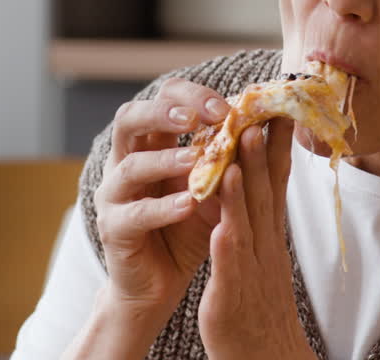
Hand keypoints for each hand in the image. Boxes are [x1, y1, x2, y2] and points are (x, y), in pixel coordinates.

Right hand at [94, 78, 229, 322]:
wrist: (161, 283)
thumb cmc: (188, 228)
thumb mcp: (215, 188)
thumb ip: (231, 159)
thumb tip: (266, 123)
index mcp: (151, 144)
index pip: (162, 101)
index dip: (191, 96)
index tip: (227, 106)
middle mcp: (125, 162)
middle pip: (129, 118)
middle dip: (163, 112)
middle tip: (197, 117)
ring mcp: (114, 195)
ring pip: (129, 166)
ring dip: (164, 160)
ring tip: (195, 160)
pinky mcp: (114, 229)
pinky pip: (134, 213)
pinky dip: (163, 207)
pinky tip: (188, 204)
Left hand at [198, 119, 315, 359]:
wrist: (263, 358)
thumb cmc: (254, 308)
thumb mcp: (258, 256)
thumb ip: (255, 220)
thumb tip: (253, 181)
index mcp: (268, 236)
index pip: (275, 183)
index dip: (275, 144)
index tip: (275, 106)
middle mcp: (266, 247)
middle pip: (267, 190)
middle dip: (264, 146)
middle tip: (263, 105)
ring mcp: (252, 270)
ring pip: (250, 218)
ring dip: (249, 179)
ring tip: (243, 141)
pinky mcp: (233, 296)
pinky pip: (231, 263)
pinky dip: (229, 236)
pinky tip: (222, 216)